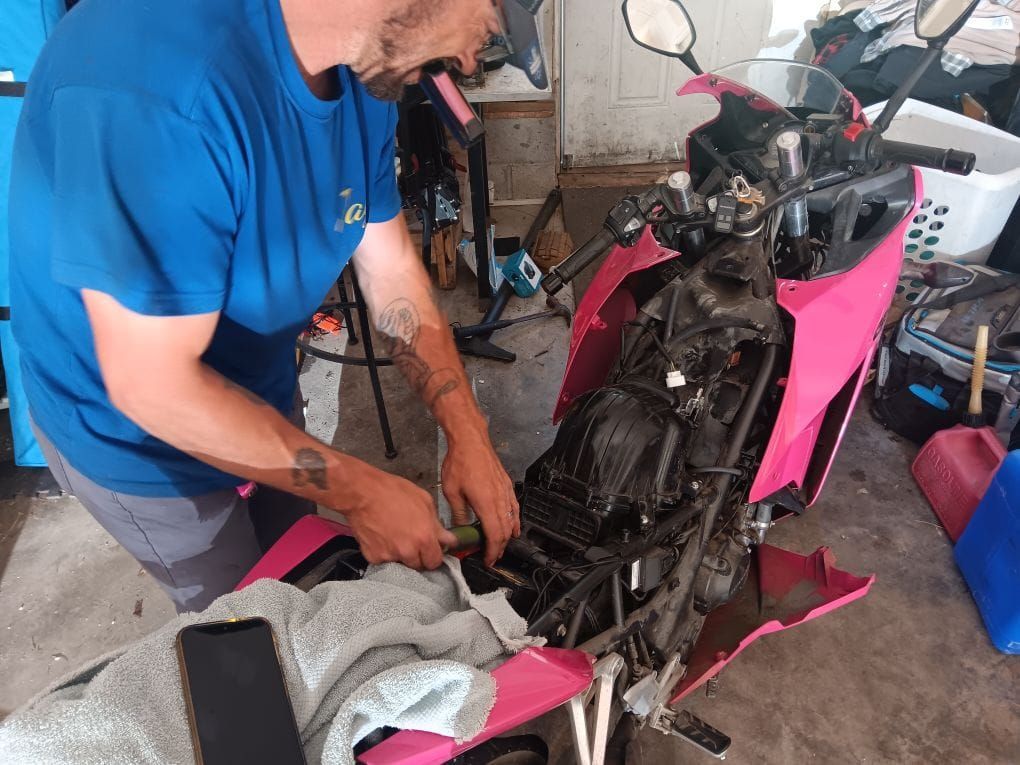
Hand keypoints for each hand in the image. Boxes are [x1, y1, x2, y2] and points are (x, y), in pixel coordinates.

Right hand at [344, 468, 456, 569]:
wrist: (362, 493)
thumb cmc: (393, 492)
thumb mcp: (424, 501)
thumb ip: (437, 525)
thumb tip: (448, 540)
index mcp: (424, 538)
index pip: (435, 562)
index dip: (433, 555)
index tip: (430, 550)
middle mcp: (408, 551)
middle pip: (419, 566)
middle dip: (418, 556)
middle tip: (411, 540)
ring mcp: (389, 556)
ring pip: (401, 564)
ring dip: (401, 556)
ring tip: (395, 536)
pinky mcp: (373, 557)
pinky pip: (384, 561)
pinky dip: (385, 553)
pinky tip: (382, 537)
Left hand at [442, 433, 518, 566]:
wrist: (470, 440)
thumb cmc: (460, 462)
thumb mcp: (451, 491)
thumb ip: (457, 514)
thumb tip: (458, 531)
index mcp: (486, 503)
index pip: (494, 535)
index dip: (492, 551)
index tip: (488, 560)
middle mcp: (500, 499)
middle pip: (506, 531)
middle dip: (500, 547)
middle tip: (493, 557)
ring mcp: (506, 491)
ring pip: (512, 520)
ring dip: (508, 536)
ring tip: (501, 546)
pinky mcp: (507, 484)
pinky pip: (515, 507)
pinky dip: (515, 520)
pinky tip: (513, 525)